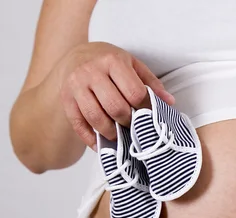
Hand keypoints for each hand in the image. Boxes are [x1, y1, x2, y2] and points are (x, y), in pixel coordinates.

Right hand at [56, 41, 174, 149]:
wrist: (76, 55)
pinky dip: (91, 138)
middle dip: (128, 122)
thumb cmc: (109, 63)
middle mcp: (91, 72)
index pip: (134, 92)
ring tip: (119, 136)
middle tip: (134, 126)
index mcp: (113, 61)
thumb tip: (169, 102)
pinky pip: (79, 124)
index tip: (149, 116)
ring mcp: (76, 86)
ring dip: (111, 133)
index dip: (145, 109)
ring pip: (96, 118)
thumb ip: (151, 83)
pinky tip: (101, 144)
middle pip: (115, 107)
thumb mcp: (132, 65)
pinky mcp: (66, 99)